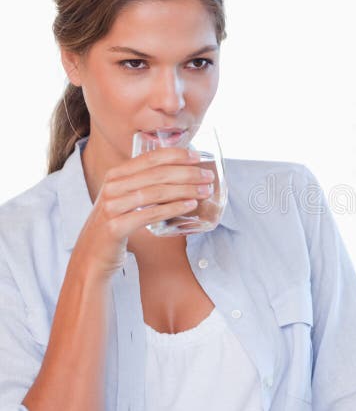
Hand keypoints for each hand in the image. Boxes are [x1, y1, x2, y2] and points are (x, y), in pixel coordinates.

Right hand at [68, 147, 214, 281]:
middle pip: (156, 174)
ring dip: (184, 190)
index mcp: (116, 175)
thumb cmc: (117, 225)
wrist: (91, 255)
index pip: (150, 158)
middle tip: (208, 176)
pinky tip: (190, 206)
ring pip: (155, 193)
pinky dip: (172, 209)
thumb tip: (182, 174)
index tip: (197, 156)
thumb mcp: (126, 199)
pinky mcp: (115, 227)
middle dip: (187, 173)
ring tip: (204, 191)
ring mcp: (112, 207)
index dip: (176, 154)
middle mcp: (112, 187)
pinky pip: (149, 214)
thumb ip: (145, 185)